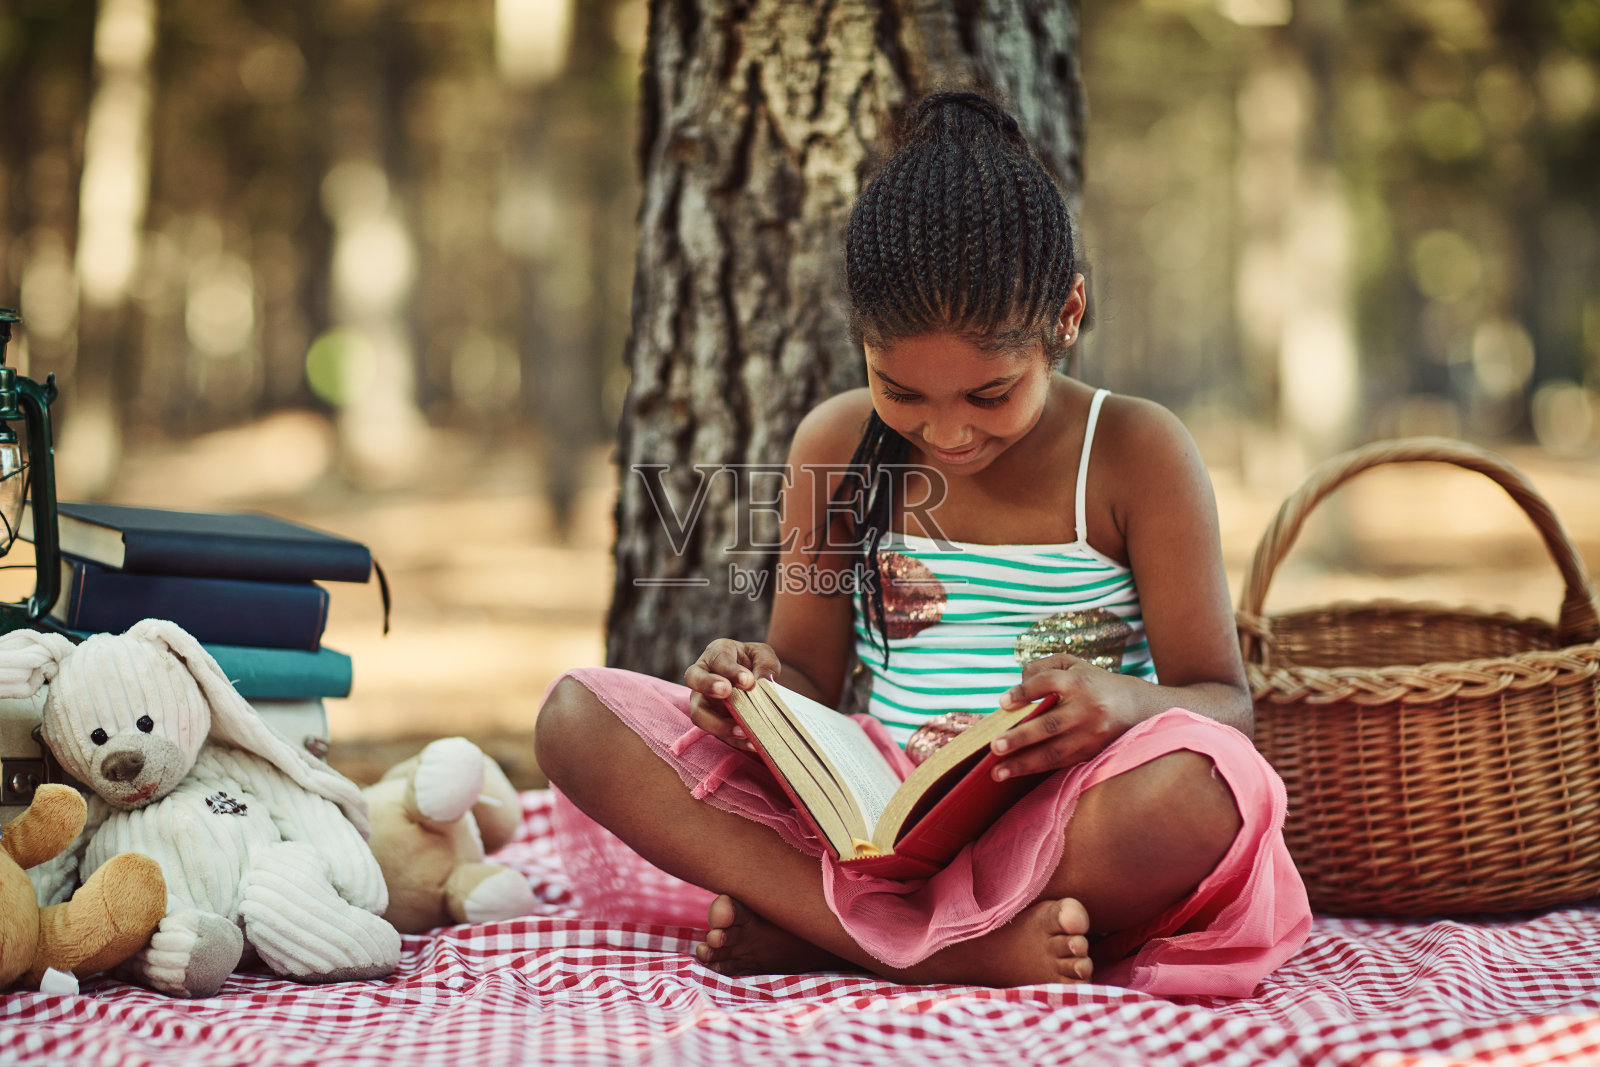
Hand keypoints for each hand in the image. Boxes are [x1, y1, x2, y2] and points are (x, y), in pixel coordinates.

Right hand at [684, 638, 781, 749]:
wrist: (756, 681)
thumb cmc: (756, 664)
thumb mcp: (764, 657)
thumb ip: (765, 665)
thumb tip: (761, 683)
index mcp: (717, 653)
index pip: (718, 659)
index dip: (730, 670)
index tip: (748, 680)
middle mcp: (703, 675)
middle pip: (694, 679)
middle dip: (709, 686)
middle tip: (727, 692)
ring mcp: (703, 700)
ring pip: (699, 713)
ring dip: (718, 723)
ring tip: (742, 730)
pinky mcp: (711, 722)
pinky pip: (717, 733)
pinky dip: (734, 740)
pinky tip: (752, 743)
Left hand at [989, 654, 1145, 780]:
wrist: (1136, 707)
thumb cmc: (1092, 683)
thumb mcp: (1072, 665)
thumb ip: (1042, 669)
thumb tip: (1015, 692)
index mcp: (1079, 681)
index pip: (1048, 683)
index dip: (1024, 692)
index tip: (1003, 703)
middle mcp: (1087, 708)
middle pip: (1049, 723)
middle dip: (1020, 737)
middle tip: (994, 746)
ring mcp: (1091, 734)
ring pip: (1054, 751)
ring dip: (1024, 763)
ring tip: (998, 772)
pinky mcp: (1092, 752)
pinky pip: (1062, 762)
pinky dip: (1038, 769)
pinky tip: (1017, 772)